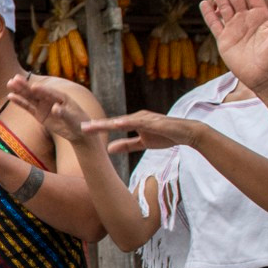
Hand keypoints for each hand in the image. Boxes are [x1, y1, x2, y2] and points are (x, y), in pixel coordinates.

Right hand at [5, 73, 89, 142]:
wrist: (78, 132)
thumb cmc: (80, 124)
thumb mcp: (74, 119)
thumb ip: (64, 113)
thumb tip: (55, 108)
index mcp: (62, 97)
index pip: (50, 93)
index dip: (42, 90)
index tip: (33, 86)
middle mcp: (51, 99)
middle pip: (37, 92)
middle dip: (26, 86)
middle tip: (15, 78)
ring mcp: (44, 106)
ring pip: (30, 97)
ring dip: (20, 90)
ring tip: (9, 83)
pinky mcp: (39, 114)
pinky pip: (28, 107)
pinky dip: (20, 102)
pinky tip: (11, 96)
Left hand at [78, 109, 202, 156]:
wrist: (187, 133)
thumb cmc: (165, 135)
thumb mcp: (143, 143)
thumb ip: (127, 145)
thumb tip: (109, 149)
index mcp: (133, 122)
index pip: (111, 126)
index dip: (97, 129)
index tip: (81, 131)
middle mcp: (136, 117)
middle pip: (113, 122)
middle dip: (97, 125)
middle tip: (79, 127)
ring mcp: (145, 118)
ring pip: (122, 121)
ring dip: (107, 123)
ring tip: (93, 126)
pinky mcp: (154, 122)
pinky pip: (139, 122)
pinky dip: (127, 123)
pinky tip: (117, 124)